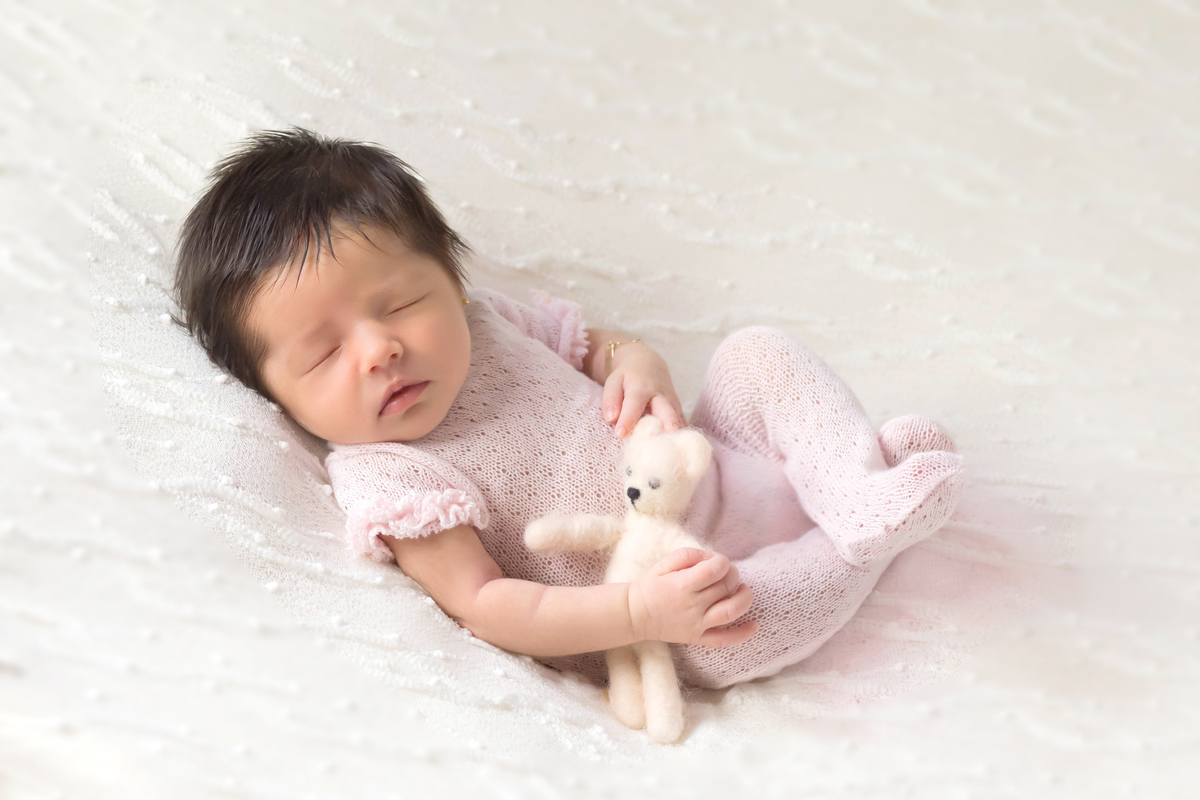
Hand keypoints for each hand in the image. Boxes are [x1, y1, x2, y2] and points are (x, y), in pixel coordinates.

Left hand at [603, 342, 685, 437]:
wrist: (649, 364)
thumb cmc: (627, 376)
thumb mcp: (614, 381)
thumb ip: (611, 399)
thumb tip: (611, 418)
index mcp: (640, 388)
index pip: (634, 404)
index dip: (627, 419)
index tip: (621, 434)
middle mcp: (659, 395)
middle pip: (665, 408)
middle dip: (668, 421)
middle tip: (669, 433)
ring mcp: (671, 402)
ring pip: (677, 417)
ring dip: (678, 431)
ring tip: (677, 444)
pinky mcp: (678, 409)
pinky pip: (683, 421)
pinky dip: (684, 433)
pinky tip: (682, 445)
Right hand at [627, 548, 757, 646]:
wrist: (635, 614)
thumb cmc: (651, 585)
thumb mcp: (665, 562)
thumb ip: (690, 555)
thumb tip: (712, 558)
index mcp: (683, 585)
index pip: (714, 570)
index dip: (722, 562)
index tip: (718, 561)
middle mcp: (692, 606)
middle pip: (725, 587)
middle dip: (732, 575)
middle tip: (727, 573)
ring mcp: (697, 624)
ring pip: (731, 612)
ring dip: (744, 599)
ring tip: (744, 590)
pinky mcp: (698, 638)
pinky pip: (724, 640)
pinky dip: (742, 634)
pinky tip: (755, 625)